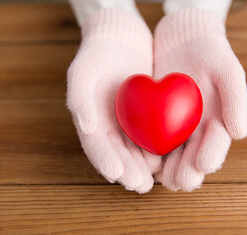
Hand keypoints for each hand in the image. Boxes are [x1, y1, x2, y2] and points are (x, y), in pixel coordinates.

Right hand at [67, 9, 160, 192]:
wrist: (122, 36)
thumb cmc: (98, 53)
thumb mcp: (83, 71)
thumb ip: (80, 99)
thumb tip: (87, 128)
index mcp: (91, 120)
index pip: (96, 146)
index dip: (105, 161)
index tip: (116, 174)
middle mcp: (110, 125)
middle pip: (118, 154)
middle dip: (128, 172)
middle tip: (139, 185)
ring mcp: (129, 121)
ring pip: (135, 150)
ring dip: (142, 166)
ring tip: (153, 178)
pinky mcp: (148, 114)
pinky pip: (152, 134)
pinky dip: (157, 148)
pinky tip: (166, 156)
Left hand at [154, 9, 246, 190]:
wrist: (184, 38)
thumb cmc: (211, 52)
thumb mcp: (228, 70)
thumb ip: (237, 100)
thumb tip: (241, 134)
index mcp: (218, 122)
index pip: (216, 146)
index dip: (211, 157)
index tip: (203, 165)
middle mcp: (197, 130)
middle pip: (193, 158)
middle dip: (187, 172)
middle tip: (179, 181)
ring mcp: (176, 127)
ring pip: (173, 156)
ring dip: (168, 169)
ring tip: (162, 177)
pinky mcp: (156, 120)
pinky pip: (153, 140)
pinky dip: (150, 151)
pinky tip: (145, 159)